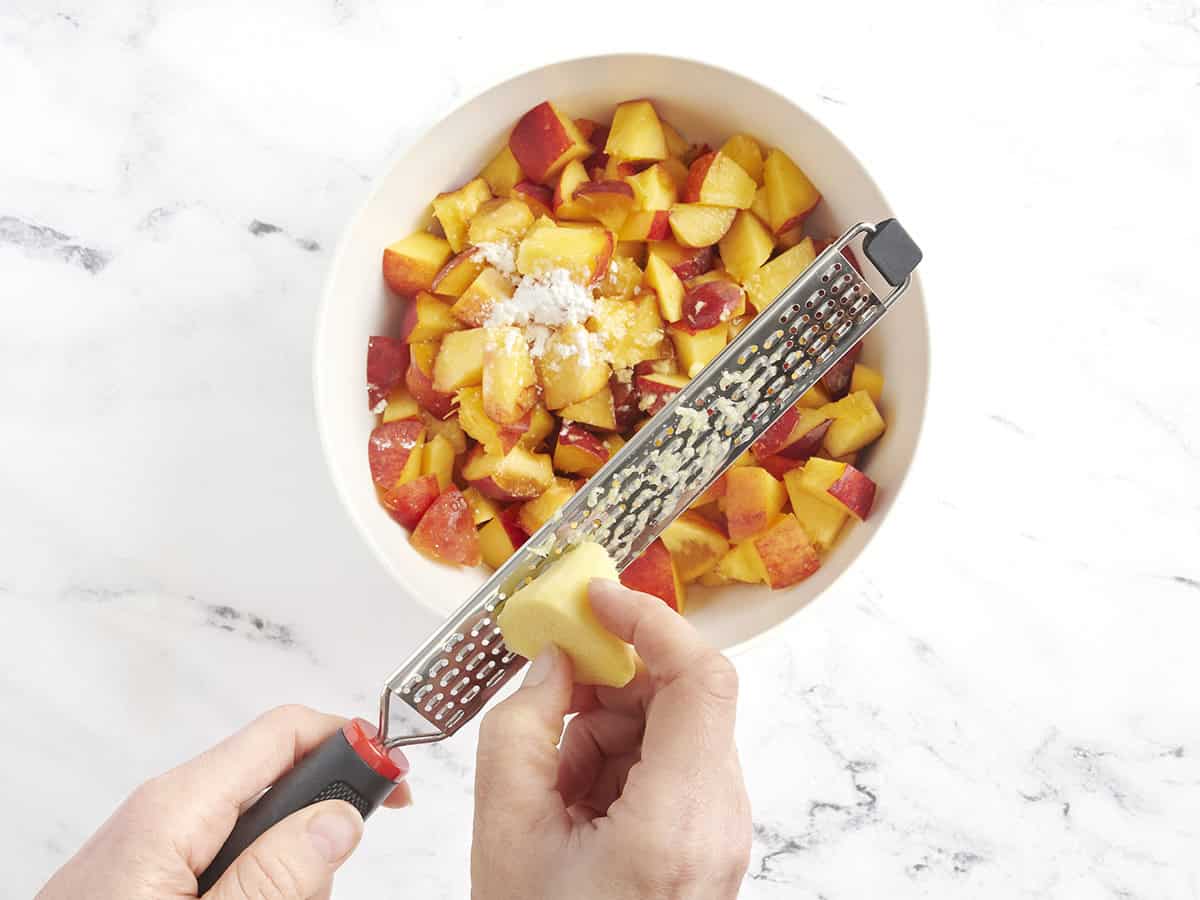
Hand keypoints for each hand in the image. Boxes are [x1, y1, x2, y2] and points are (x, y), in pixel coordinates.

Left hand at [37, 706, 410, 899]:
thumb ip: (275, 879)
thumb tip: (341, 817)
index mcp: (178, 806)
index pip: (286, 731)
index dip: (353, 742)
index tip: (398, 788)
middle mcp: (164, 809)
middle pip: (279, 780)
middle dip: (319, 828)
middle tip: (322, 889)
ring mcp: (153, 843)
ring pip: (258, 829)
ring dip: (287, 871)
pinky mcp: (147, 874)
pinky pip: (225, 859)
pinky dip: (253, 885)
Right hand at [472, 579, 750, 899]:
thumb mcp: (507, 833)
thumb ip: (522, 727)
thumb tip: (553, 662)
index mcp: (678, 819)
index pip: (700, 678)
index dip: (650, 620)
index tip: (599, 597)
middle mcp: (718, 818)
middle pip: (681, 697)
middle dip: (610, 685)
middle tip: (549, 687)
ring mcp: (720, 828)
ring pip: (670, 726)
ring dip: (606, 729)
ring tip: (553, 786)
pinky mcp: (708, 833)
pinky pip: (668, 760)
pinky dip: (617, 760)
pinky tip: (574, 803)